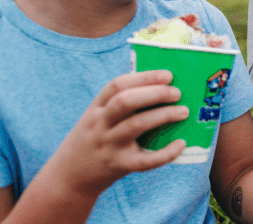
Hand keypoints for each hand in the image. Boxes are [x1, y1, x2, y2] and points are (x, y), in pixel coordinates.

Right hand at [47, 70, 187, 196]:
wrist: (69, 176)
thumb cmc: (93, 140)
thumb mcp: (97, 118)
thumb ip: (120, 105)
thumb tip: (162, 89)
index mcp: (96, 108)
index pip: (117, 85)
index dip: (144, 77)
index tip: (167, 75)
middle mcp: (100, 124)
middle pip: (125, 102)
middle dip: (154, 93)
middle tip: (177, 93)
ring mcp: (108, 145)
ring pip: (136, 125)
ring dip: (163, 116)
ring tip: (183, 112)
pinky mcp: (118, 166)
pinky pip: (144, 160)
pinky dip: (165, 153)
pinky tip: (180, 144)